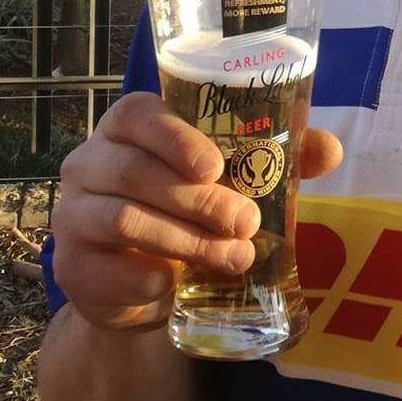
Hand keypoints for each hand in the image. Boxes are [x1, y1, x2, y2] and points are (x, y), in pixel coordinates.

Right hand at [51, 92, 343, 333]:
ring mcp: (73, 214)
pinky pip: (105, 268)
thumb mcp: (233, 183)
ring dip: (183, 241)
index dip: (175, 137)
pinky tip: (176, 285)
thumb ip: (278, 159)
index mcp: (128, 129)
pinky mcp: (71, 265)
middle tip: (245, 223)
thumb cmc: (191, 214)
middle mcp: (91, 163)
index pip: (138, 115)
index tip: (215, 167)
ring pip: (123, 218)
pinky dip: (147, 278)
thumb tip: (331, 148)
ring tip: (232, 259)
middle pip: (134, 171)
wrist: (144, 284)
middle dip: (197, 200)